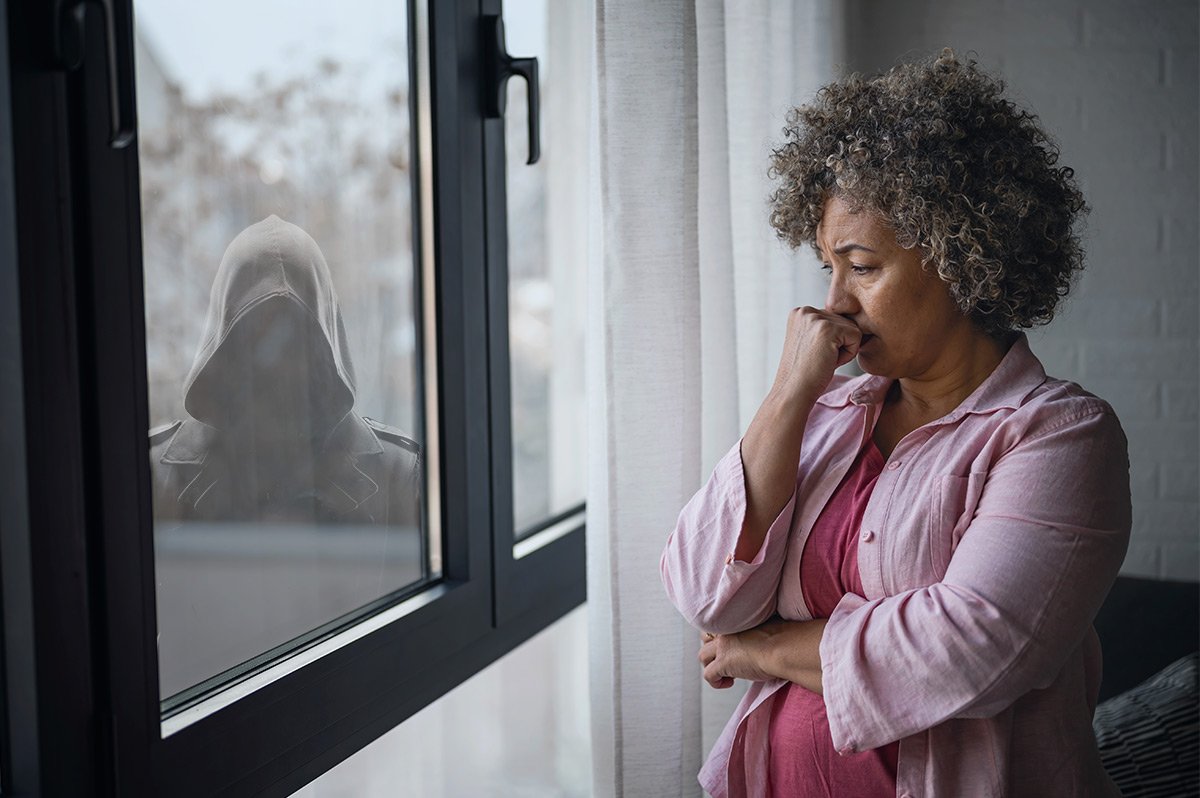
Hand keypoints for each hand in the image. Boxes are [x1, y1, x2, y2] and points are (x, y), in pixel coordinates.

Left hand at [698, 619, 828, 692]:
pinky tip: (730, 683)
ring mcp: (721, 647)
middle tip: (727, 658)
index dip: (722, 636)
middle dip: (713, 649)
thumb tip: (762, 637)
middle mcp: (725, 630)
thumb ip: (756, 629)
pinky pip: (708, 675)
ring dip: (712, 665)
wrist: (784, 647)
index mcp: (736, 618)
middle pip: (705, 637)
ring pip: (702, 656)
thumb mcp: (768, 626)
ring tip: (728, 673)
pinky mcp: (722, 664)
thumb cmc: (783, 637)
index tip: (732, 646)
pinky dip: (716, 682)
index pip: (717, 623)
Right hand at [770, 307, 862, 407]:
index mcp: (799, 312)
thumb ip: (823, 326)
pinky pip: (856, 336)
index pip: (834, 320)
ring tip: (823, 360)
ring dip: (843, 349)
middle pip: (844, 322)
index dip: (830, 342)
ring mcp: (816, 318)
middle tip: (818, 359)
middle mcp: (805, 310)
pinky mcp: (828, 328)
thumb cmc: (804, 373)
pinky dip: (848, 354)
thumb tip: (851, 319)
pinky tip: (829, 361)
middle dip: (838, 344)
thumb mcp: (809, 341)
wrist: (794, 391)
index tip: (813, 354)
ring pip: (852, 329)